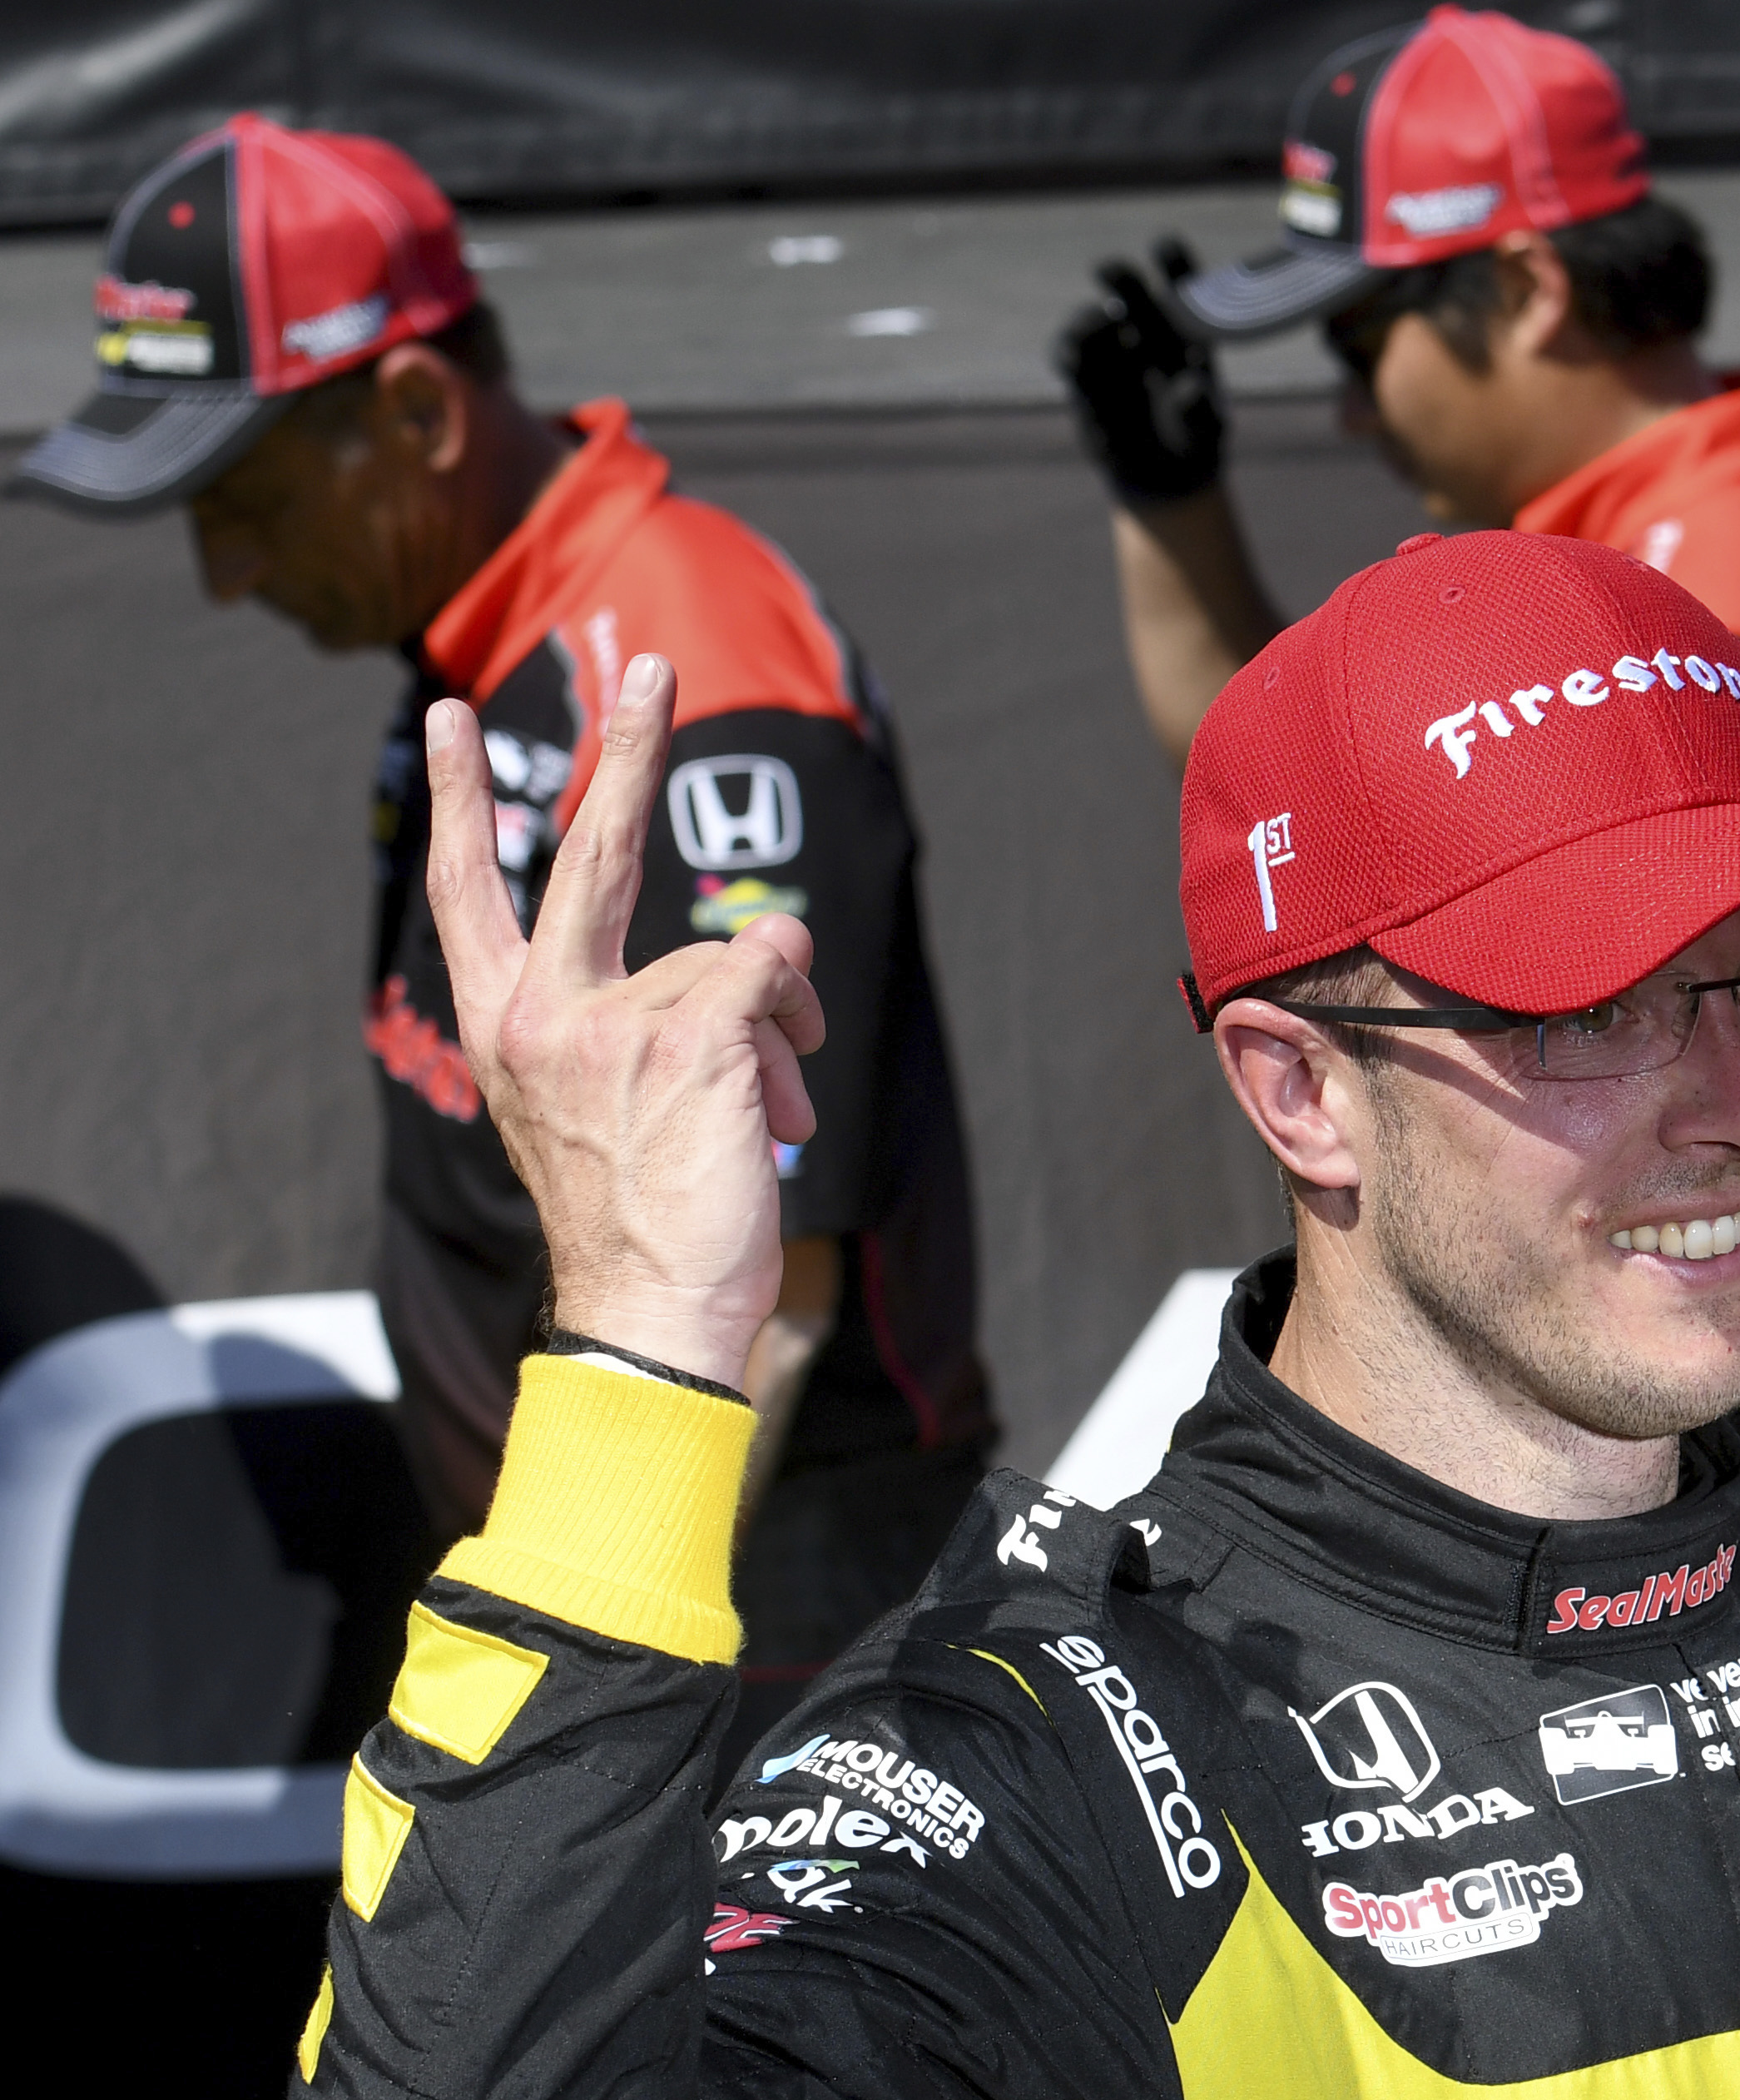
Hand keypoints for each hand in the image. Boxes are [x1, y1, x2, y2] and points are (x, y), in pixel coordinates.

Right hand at [426, 653, 824, 1386]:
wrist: (651, 1307)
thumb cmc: (642, 1219)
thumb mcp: (605, 1108)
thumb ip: (635, 1023)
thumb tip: (756, 964)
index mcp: (503, 1028)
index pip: (466, 892)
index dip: (465, 803)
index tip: (452, 721)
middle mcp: (541, 1011)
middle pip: (590, 845)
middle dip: (629, 743)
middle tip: (649, 662)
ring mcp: (612, 1017)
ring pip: (737, 956)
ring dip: (777, 1031)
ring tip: (760, 1114)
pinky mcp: (691, 1031)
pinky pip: (774, 974)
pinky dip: (797, 1030)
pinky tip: (780, 1106)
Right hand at [1055, 239, 1226, 505]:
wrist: (1161, 476)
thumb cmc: (1195, 441)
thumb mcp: (1207, 431)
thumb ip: (1201, 410)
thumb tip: (1191, 388)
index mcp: (1185, 327)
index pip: (1180, 279)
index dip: (1171, 259)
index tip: (1163, 248)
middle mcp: (1145, 327)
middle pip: (1127, 284)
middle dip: (1116, 273)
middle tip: (1106, 270)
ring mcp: (1110, 348)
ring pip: (1089, 319)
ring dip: (1086, 321)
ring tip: (1090, 339)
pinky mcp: (1082, 375)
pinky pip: (1066, 356)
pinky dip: (1067, 358)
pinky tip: (1073, 367)